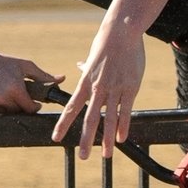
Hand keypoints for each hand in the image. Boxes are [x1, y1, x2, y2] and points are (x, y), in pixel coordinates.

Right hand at [0, 53, 59, 113]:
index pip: (31, 109)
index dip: (33, 106)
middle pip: (18, 113)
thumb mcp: (23, 65)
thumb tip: (62, 79)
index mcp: (16, 89)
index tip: (31, 102)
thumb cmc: (1, 62)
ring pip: (5, 116)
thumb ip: (43, 75)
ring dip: (6, 109)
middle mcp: (2, 99)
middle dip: (19, 106)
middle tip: (13, 94)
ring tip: (1, 94)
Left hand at [51, 28, 146, 159]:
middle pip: (90, 118)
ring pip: (109, 119)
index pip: (71, 107)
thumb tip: (79, 68)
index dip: (63, 124)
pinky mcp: (130, 88)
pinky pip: (126, 111)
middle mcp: (98, 88)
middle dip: (86, 139)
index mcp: (85, 81)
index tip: (56, 137)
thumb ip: (86, 67)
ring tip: (106, 155)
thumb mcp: (91, 55)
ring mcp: (115, 89)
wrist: (122, 32)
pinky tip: (122, 139)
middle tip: (82, 156)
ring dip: (108, 139)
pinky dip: (124, 126)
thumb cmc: (106, 42)